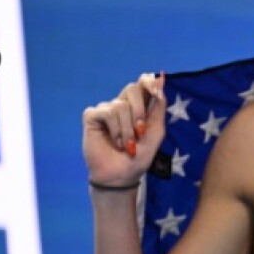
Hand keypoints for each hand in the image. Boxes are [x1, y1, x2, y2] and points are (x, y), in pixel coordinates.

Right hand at [82, 73, 166, 187]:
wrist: (122, 175)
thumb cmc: (140, 156)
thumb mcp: (156, 131)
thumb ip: (158, 107)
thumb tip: (161, 78)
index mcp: (139, 107)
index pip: (143, 83)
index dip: (149, 82)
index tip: (156, 90)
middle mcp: (122, 105)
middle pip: (132, 88)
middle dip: (140, 111)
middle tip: (140, 132)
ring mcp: (106, 109)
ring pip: (120, 105)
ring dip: (128, 129)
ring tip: (127, 145)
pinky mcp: (92, 116)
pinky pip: (107, 112)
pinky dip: (116, 130)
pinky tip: (115, 142)